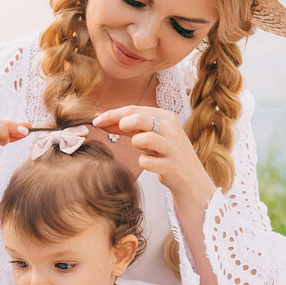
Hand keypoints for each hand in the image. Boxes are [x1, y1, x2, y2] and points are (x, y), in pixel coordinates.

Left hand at [91, 106, 214, 205]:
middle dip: (122, 125)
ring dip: (136, 144)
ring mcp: (172, 147)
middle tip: (122, 133)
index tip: (96, 120)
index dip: (112, 114)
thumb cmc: (164, 152)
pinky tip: (151, 163)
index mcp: (165, 116)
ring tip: (143, 149)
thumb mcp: (149, 134)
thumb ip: (127, 127)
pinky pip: (145, 162)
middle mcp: (171, 128)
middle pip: (137, 118)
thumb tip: (100, 120)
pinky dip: (143, 163)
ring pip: (142, 139)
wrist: (189, 176)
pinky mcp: (171, 165)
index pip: (133, 109)